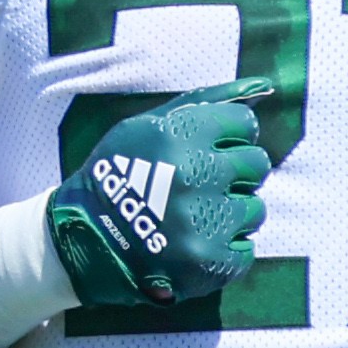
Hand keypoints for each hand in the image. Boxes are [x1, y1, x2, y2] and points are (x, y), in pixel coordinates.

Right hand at [46, 79, 273, 307]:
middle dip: (238, 171)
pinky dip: (226, 248)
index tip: (215, 147)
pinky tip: (198, 242)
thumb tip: (264, 85)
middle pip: (257, 164)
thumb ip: (206, 101)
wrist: (83, 239)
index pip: (244, 123)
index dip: (231, 135)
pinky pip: (246, 249)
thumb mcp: (147, 124)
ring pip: (254, 209)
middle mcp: (197, 175)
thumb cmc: (119, 173)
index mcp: (181, 136)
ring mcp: (205, 222)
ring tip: (199, 216)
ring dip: (232, 212)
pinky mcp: (209, 262)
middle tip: (209, 182)